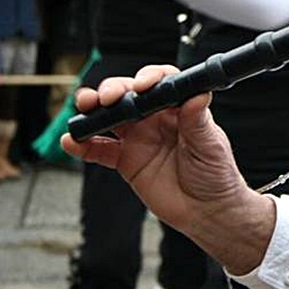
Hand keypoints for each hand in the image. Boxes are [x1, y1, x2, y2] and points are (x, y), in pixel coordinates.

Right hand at [60, 65, 275, 274]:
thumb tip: (197, 94)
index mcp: (178, 108)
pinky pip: (100, 149)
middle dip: (114, 90)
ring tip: (83, 110)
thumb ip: (198, 120)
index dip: (149, 78)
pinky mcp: (126, 161)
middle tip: (107, 98)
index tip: (142, 85)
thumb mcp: (210, 144)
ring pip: (110, 117)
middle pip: (128, 95)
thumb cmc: (216, 173)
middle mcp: (155, 118)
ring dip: (93, 110)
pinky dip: (83, 145)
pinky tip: (72, 142)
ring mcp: (139, 138)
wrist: (207, 210)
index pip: (161, 83)